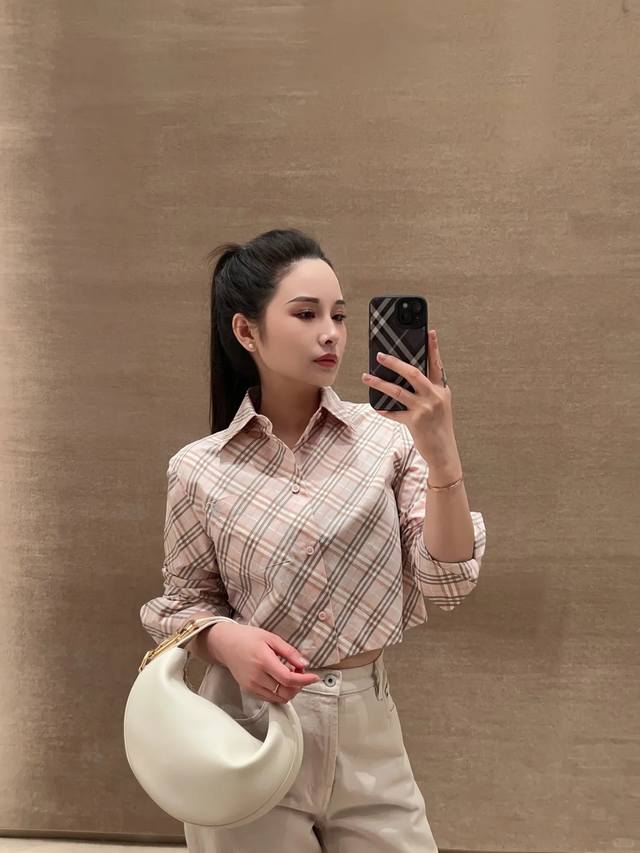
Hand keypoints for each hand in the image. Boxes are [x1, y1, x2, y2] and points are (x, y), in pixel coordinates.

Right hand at [206, 622, 320, 703]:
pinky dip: (280, 693)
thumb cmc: (248, 638)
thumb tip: (304, 664)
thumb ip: (289, 652)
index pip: (288, 679)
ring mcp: (252, 686)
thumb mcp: (271, 638)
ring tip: (291, 676)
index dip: (305, 680)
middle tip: (301, 673)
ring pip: (279, 698)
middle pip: (285, 692)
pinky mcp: (249, 691)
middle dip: (299, 686)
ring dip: (290, 690)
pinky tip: (281, 681)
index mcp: (264, 661)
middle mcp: (257, 677)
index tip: (314, 677)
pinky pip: (270, 698)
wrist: (226, 644)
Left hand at [361, 328, 455, 464]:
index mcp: (441, 389)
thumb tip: (405, 375)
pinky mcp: (415, 422)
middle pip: (412, 372)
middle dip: (394, 362)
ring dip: (379, 383)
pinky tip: (375, 406)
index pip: (436, 363)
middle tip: (379, 355)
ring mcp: (425, 409)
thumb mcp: (439, 404)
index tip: (429, 332)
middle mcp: (434, 396)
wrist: (443, 452)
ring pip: (397, 391)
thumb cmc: (438, 426)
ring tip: (365, 377)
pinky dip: (383, 409)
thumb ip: (427, 390)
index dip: (433, 347)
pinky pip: (394, 413)